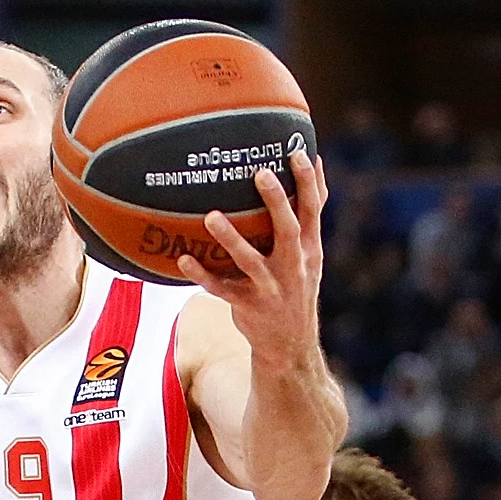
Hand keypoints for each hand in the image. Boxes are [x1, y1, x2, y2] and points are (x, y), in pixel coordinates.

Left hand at [175, 150, 324, 366]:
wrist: (290, 345)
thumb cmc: (295, 286)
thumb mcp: (311, 254)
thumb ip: (310, 214)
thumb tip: (317, 163)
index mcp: (310, 251)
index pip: (313, 212)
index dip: (307, 183)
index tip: (297, 153)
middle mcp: (293, 268)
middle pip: (288, 231)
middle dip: (277, 203)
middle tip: (260, 173)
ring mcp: (271, 289)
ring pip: (251, 262)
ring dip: (231, 239)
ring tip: (211, 215)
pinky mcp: (248, 307)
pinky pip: (221, 290)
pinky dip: (202, 276)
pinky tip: (183, 259)